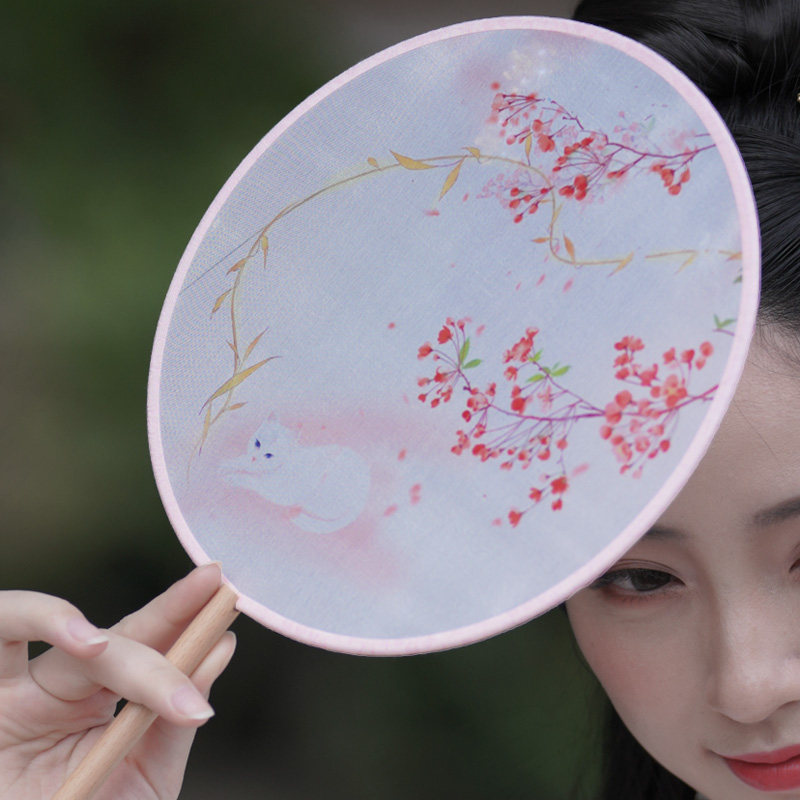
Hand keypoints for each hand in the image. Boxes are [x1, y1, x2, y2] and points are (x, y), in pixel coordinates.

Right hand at [0, 563, 235, 799]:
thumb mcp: (143, 779)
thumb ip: (175, 724)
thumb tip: (219, 648)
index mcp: (100, 704)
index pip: (149, 646)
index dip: (186, 613)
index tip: (224, 588)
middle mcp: (60, 688)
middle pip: (113, 635)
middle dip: (165, 612)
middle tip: (212, 590)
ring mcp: (17, 691)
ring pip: (46, 626)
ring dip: (75, 619)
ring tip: (109, 642)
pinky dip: (37, 620)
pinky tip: (84, 644)